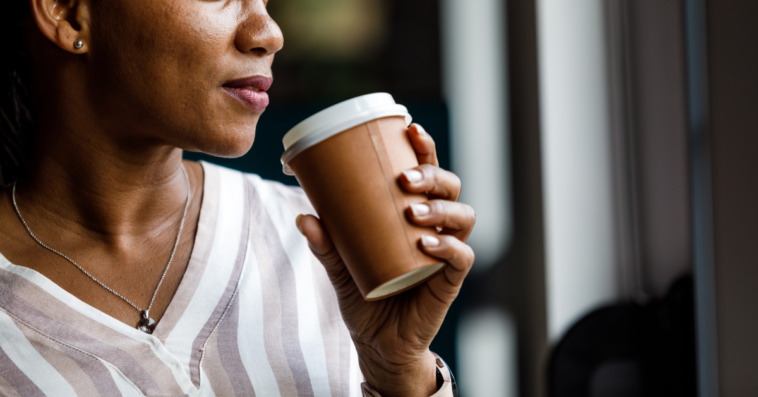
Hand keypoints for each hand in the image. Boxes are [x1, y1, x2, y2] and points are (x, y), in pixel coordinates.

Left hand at [297, 124, 474, 395]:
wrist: (377, 343)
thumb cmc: (364, 294)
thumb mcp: (339, 266)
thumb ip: (325, 244)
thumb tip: (303, 215)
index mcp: (413, 214)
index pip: (427, 173)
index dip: (425, 148)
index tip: (410, 128)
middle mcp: (436, 227)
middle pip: (451, 187)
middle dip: (433, 175)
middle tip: (403, 179)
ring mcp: (445, 253)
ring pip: (463, 216)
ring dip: (440, 207)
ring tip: (412, 211)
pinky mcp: (449, 281)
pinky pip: (462, 257)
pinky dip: (448, 246)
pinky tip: (426, 243)